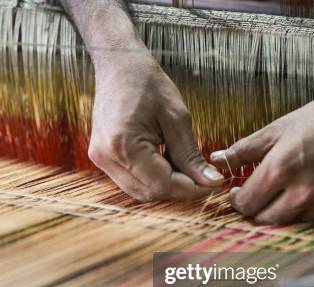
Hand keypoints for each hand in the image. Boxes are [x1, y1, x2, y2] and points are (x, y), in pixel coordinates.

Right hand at [89, 52, 223, 201]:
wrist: (119, 66)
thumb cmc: (147, 84)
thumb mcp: (177, 118)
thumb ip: (191, 156)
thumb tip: (211, 182)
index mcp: (124, 146)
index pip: (162, 184)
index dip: (190, 189)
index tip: (213, 183)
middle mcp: (106, 158)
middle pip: (149, 193)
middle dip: (179, 189)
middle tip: (202, 177)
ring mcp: (100, 160)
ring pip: (139, 191)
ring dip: (165, 186)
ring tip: (184, 166)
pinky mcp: (102, 158)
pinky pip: (130, 180)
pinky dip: (151, 178)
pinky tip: (165, 161)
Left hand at [211, 75, 313, 224]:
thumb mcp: (275, 130)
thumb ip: (242, 150)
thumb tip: (216, 160)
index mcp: (281, 170)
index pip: (246, 204)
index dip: (237, 200)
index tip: (238, 192)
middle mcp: (303, 193)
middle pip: (263, 220)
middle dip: (255, 209)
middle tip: (256, 194)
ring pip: (288, 222)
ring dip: (279, 211)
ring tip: (284, 189)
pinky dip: (305, 210)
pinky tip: (309, 190)